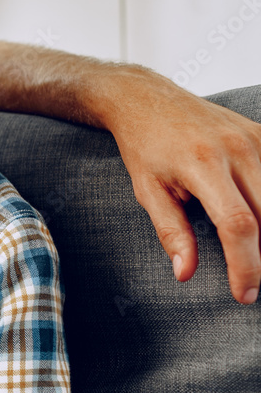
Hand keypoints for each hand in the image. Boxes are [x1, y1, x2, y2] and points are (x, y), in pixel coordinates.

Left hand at [105, 71, 260, 303]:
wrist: (145, 99)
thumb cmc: (144, 147)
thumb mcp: (148, 191)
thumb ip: (171, 232)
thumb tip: (185, 274)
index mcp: (202, 164)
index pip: (238, 225)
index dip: (247, 266)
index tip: (245, 294)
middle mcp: (236, 149)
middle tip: (257, 282)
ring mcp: (255, 138)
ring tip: (255, 254)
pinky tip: (260, 221)